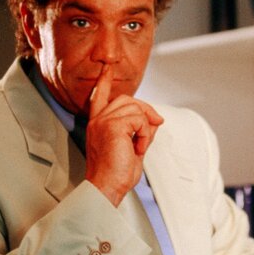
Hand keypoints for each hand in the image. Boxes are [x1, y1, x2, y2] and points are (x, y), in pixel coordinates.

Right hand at [84, 66, 163, 205]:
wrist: (107, 187)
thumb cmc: (116, 174)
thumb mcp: (132, 148)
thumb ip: (140, 131)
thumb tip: (154, 120)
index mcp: (98, 125)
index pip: (100, 97)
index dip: (105, 82)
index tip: (107, 67)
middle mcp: (97, 120)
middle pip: (126, 99)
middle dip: (146, 110)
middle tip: (155, 126)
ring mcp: (103, 122)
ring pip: (135, 108)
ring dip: (145, 128)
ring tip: (139, 146)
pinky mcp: (112, 126)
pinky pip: (139, 120)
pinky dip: (144, 134)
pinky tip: (138, 148)